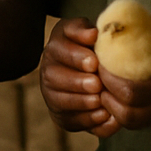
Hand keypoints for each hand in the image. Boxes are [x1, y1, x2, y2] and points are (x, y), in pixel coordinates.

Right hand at [39, 17, 119, 137]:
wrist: (99, 73)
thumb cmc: (97, 48)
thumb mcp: (91, 32)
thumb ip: (87, 30)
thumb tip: (92, 34)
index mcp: (57, 45)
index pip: (59, 48)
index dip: (75, 57)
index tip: (94, 62)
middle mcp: (49, 69)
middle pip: (53, 77)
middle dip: (76, 82)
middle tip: (96, 84)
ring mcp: (51, 93)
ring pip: (58, 101)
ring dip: (79, 102)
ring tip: (98, 100)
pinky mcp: (60, 114)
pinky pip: (68, 120)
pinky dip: (85, 120)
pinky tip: (102, 116)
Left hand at [97, 18, 150, 129]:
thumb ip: (143, 27)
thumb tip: (112, 22)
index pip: (133, 93)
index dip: (111, 81)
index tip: (101, 64)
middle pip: (128, 116)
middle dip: (106, 97)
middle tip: (97, 77)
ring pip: (128, 123)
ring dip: (109, 106)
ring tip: (103, 84)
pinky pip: (132, 123)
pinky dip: (116, 111)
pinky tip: (112, 93)